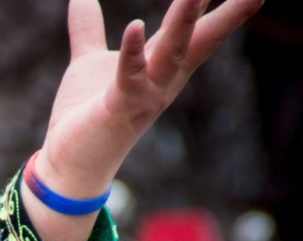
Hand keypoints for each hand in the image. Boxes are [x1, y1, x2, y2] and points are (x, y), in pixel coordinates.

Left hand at [37, 0, 261, 195]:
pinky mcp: (121, 108)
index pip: (195, 27)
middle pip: (203, 41)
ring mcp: (147, 96)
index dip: (211, 4)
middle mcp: (164, 80)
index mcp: (161, 65)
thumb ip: (88, 28)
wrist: (71, 162)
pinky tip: (136, 25)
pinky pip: (131, 77)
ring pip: (173, 54)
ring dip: (184, 22)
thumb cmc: (84, 115)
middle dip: (231, 14)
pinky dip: (134, 52)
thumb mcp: (89, 61)